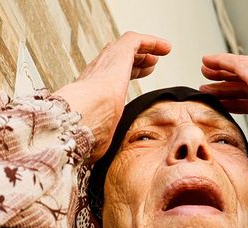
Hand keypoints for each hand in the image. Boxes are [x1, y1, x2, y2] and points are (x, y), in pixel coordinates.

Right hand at [54, 32, 170, 161]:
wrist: (81, 118)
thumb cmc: (86, 134)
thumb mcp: (100, 143)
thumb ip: (103, 148)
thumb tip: (102, 168)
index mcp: (92, 92)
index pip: (110, 78)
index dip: (126, 75)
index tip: (140, 75)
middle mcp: (97, 74)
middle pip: (118, 61)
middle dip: (135, 61)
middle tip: (151, 63)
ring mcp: (106, 63)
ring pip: (127, 49)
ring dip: (144, 50)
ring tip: (160, 53)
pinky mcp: (118, 54)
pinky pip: (136, 40)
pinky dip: (152, 42)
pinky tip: (166, 48)